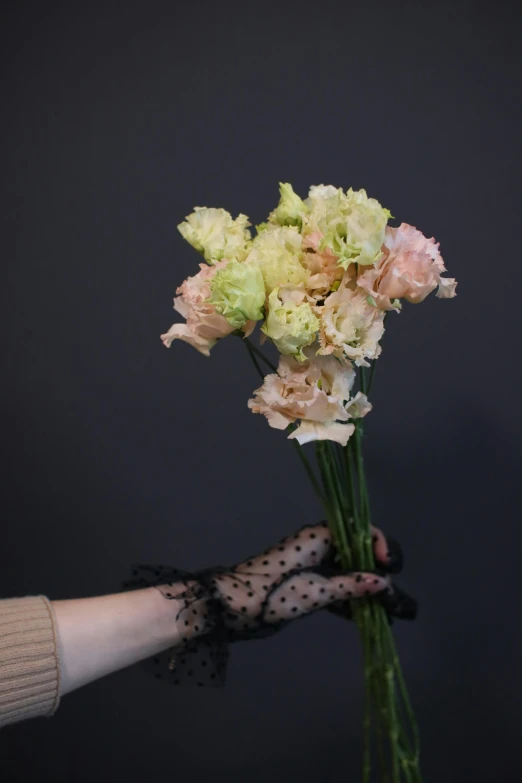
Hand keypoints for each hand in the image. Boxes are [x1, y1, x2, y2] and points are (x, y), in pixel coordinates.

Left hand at [148, 521, 414, 643]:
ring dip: (367, 591)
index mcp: (319, 537)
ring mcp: (312, 564)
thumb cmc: (271, 594)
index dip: (380, 546)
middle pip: (359, 553)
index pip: (361, 531)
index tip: (387, 568)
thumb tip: (384, 583)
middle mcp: (318, 545)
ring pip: (349, 572)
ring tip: (391, 613)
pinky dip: (351, 600)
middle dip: (379, 573)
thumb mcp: (315, 592)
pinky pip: (336, 586)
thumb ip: (351, 586)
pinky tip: (367, 618)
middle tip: (396, 598)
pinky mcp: (306, 583)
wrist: (230, 607)